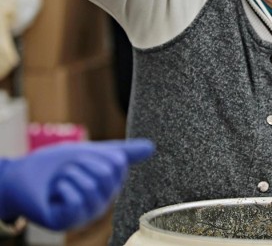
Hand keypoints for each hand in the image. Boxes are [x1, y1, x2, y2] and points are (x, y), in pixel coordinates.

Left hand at [0, 139, 153, 230]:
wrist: (22, 177)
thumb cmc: (56, 165)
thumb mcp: (95, 152)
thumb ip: (124, 152)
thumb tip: (153, 147)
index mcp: (111, 186)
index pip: (118, 163)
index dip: (96, 155)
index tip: (83, 161)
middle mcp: (102, 201)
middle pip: (106, 173)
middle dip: (81, 163)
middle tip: (68, 171)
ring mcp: (86, 213)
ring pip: (91, 185)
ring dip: (68, 175)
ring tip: (59, 182)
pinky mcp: (69, 221)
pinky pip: (76, 199)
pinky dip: (62, 188)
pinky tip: (55, 194)